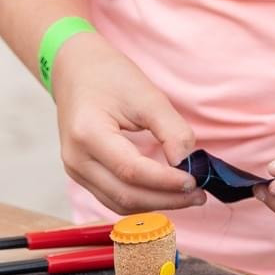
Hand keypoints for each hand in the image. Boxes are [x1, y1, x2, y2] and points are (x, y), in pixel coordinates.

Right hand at [50, 32, 204, 213]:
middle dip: (166, 199)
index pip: (132, 171)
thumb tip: (187, 162)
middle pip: (125, 194)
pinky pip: (113, 197)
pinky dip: (142, 200)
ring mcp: (75, 170)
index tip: (196, 181)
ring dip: (156, 204)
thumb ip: (171, 130)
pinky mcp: (82, 174)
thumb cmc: (110, 77)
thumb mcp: (148, 96)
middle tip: (199, 195)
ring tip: (188, 196)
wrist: (76, 70)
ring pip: (119, 203)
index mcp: (88, 134)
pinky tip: (166, 193)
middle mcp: (76, 159)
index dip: (166, 181)